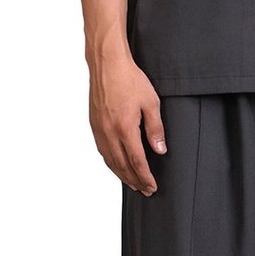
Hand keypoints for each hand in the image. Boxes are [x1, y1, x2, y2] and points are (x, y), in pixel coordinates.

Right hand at [90, 58, 166, 194]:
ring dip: (122, 175)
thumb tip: (160, 150)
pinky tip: (117, 166)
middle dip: (135, 180)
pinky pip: (102, 151)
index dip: (145, 176)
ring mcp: (99, 129)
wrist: (107, 64)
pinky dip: (111, 163)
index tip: (152, 186)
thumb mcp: (151, 103)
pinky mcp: (94, 125)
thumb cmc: (130, 80)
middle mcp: (109, 132)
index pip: (136, 161)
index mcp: (125, 128)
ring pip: (110, 160)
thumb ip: (155, 129)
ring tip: (133, 183)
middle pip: (122, 165)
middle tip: (145, 190)